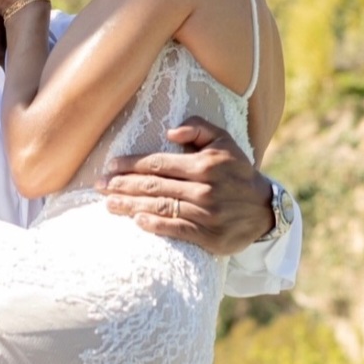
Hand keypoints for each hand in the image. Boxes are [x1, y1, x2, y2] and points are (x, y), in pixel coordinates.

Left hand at [98, 117, 273, 255]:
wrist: (264, 209)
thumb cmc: (237, 172)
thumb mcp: (224, 141)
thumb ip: (199, 128)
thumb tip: (170, 131)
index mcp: (204, 164)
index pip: (158, 163)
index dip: (130, 165)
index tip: (110, 166)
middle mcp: (204, 189)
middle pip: (153, 186)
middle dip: (122, 185)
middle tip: (99, 187)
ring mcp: (205, 214)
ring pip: (160, 208)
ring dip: (130, 206)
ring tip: (108, 204)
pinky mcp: (208, 235)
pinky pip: (176, 229)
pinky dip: (155, 225)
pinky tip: (137, 221)